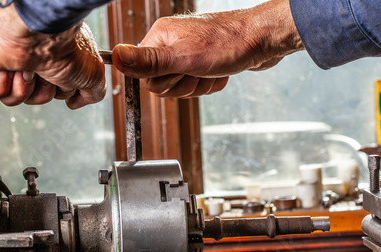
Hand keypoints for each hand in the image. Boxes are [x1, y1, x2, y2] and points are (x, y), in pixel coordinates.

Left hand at [0, 4, 105, 108]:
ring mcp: (9, 64)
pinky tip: (14, 69)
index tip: (69, 78)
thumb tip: (74, 102)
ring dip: (27, 88)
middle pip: (39, 98)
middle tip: (50, 72)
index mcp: (56, 60)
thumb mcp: (95, 76)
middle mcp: (33, 61)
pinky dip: (4, 85)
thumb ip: (93, 94)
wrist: (40, 34)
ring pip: (16, 99)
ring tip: (31, 69)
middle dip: (47, 91)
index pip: (59, 91)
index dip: (65, 91)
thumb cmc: (67, 48)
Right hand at [112, 0, 302, 97]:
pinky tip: (220, 73)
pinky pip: (198, 84)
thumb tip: (116, 57)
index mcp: (162, 37)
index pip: (144, 73)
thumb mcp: (185, 58)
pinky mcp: (203, 61)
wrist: (263, 40)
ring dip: (199, 85)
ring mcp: (188, 52)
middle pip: (163, 82)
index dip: (164, 81)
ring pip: (181, 86)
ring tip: (212, 71)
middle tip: (199, 72)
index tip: (180, 73)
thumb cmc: (229, 44)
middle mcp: (172, 42)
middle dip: (184, 85)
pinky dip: (211, 84)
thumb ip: (149, 61)